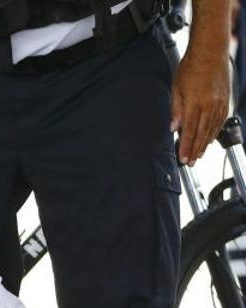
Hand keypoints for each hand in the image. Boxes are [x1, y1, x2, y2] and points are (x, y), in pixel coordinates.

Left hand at [171, 50, 230, 165]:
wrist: (211, 51)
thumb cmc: (191, 67)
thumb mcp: (176, 88)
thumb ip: (176, 110)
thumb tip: (174, 128)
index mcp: (195, 102)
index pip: (189, 131)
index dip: (186, 147)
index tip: (183, 159)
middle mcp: (209, 104)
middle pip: (202, 133)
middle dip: (195, 150)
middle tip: (190, 163)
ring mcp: (219, 102)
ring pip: (212, 129)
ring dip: (205, 143)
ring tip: (199, 155)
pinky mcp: (226, 99)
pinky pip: (220, 120)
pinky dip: (215, 131)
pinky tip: (210, 139)